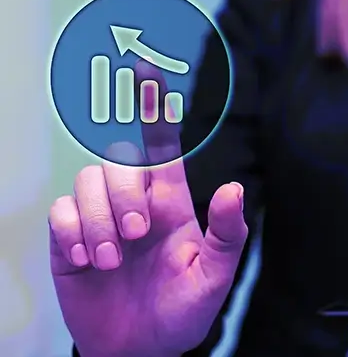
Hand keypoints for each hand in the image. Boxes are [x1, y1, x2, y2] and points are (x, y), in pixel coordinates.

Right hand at [48, 61, 248, 356]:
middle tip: (137, 236)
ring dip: (100, 221)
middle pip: (118, 161)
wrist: (141, 350)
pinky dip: (73, 233)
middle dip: (124, 195)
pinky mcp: (70, 242)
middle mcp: (134, 203)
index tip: (148, 71)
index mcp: (172, 204)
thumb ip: (227, 234)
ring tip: (113, 259)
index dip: (155, 109)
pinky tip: (89, 260)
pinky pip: (60, 213)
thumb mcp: (215, 277)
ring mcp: (100, 220)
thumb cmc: (182, 310)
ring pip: (87, 181)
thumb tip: (234, 189)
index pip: (162, 147)